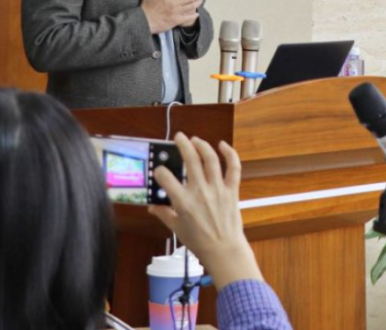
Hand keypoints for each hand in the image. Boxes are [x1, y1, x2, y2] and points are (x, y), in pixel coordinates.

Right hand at [141, 0, 203, 33]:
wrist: (143, 22)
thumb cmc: (145, 7)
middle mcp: (174, 2)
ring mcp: (176, 12)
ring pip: (191, 6)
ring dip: (197, 3)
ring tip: (200, 0)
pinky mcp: (176, 20)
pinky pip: (188, 17)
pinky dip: (193, 15)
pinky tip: (197, 13)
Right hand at [148, 134, 262, 288]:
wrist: (224, 249)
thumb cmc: (199, 241)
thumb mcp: (176, 228)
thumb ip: (164, 214)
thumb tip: (152, 206)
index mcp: (183, 202)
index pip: (166, 178)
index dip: (160, 171)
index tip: (159, 170)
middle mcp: (200, 192)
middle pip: (191, 160)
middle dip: (183, 145)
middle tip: (178, 137)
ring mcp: (218, 189)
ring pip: (211, 159)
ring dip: (202, 145)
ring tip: (195, 139)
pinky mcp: (232, 190)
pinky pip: (233, 168)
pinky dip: (230, 154)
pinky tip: (222, 145)